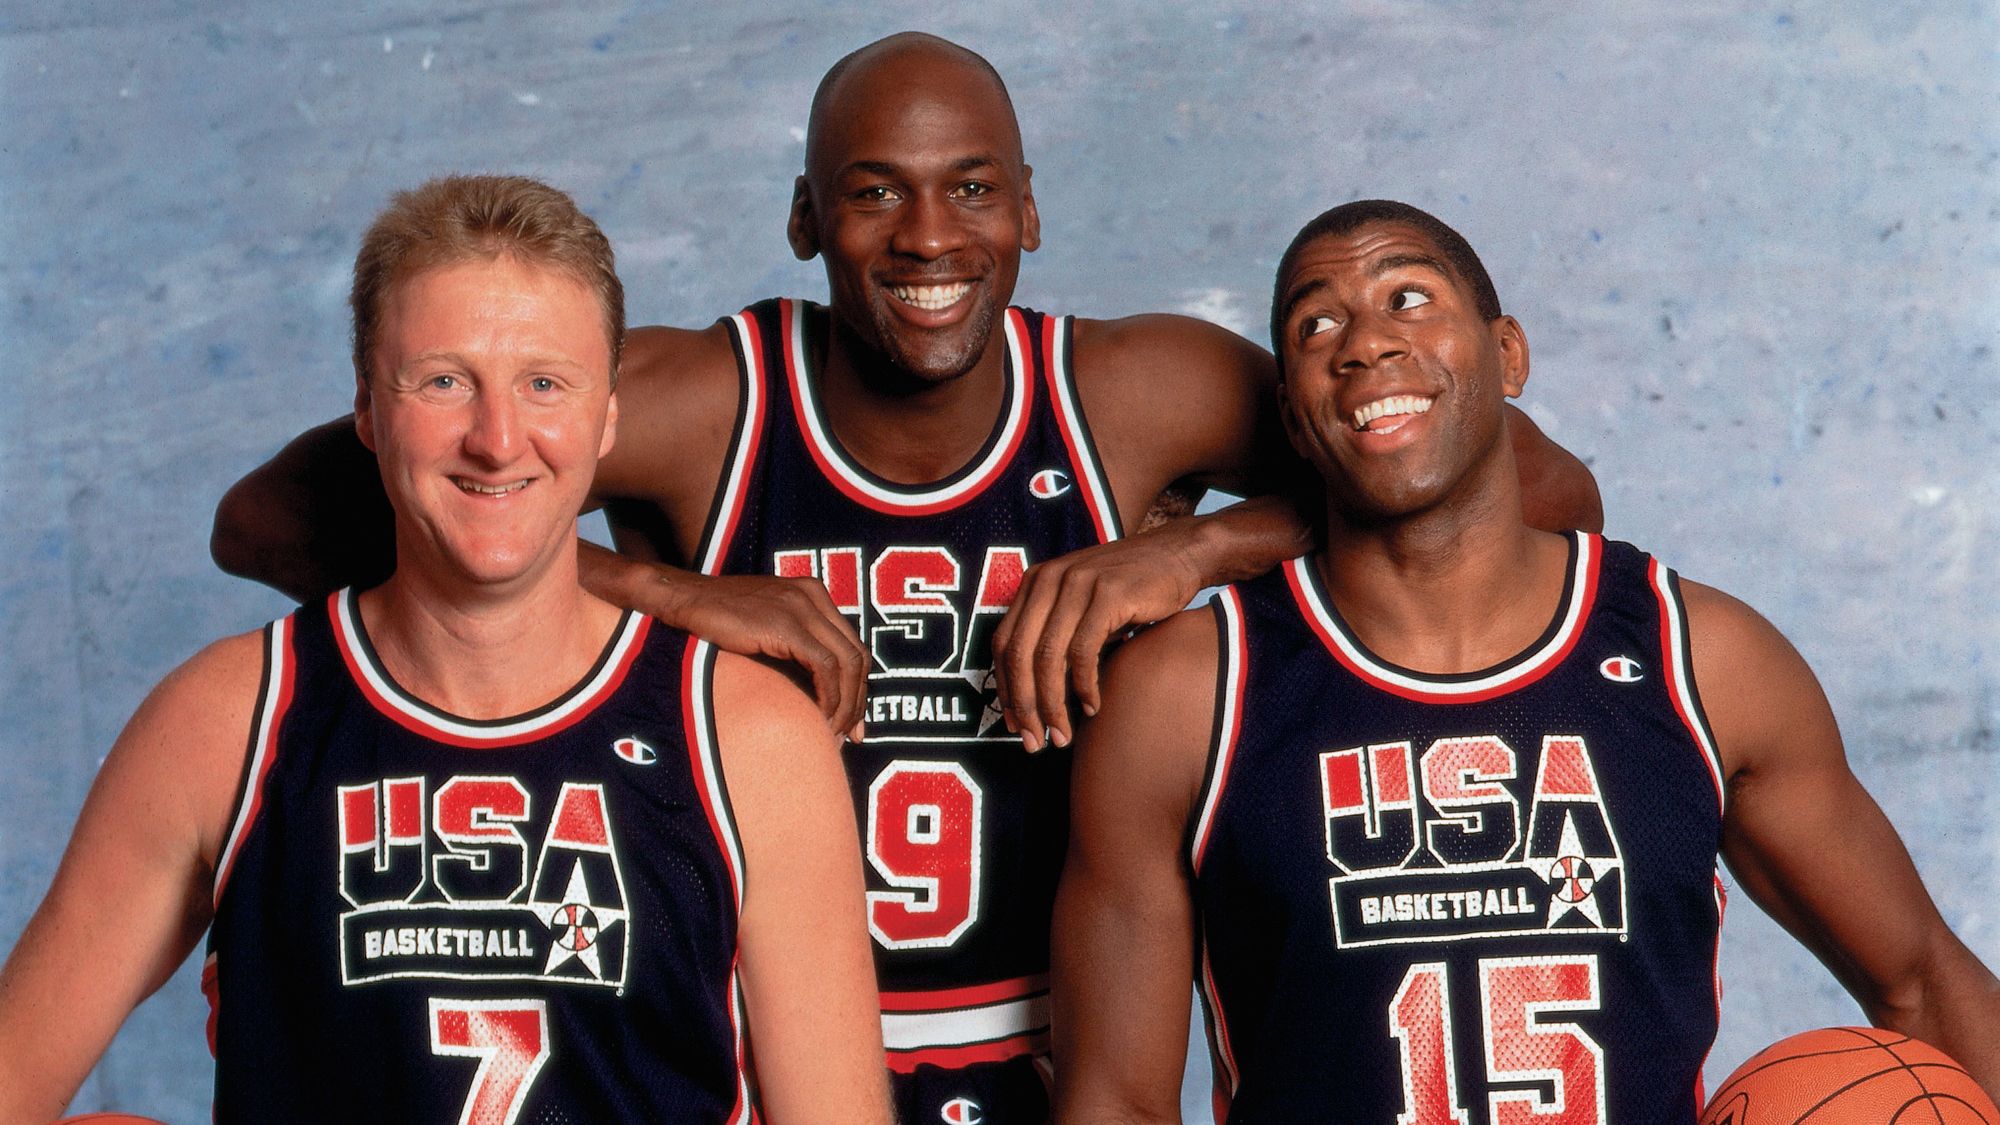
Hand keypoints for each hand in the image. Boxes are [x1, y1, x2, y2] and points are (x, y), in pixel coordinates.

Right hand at [662, 572, 869, 742]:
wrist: (683, 600)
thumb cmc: (716, 620)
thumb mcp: (766, 626)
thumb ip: (793, 644)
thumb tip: (815, 688)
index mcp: (813, 594)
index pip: (852, 645)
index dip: (858, 686)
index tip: (852, 722)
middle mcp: (813, 596)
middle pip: (857, 655)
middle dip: (858, 700)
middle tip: (851, 735)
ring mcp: (801, 607)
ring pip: (847, 662)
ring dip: (846, 703)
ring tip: (833, 732)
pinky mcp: (786, 624)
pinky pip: (824, 665)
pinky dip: (829, 696)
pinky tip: (820, 717)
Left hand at [989, 530, 1205, 751]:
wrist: (1177, 556)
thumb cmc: (1129, 591)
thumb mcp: (1082, 608)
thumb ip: (1055, 639)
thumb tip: (1032, 697)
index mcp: (1035, 582)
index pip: (1003, 643)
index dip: (1005, 688)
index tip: (1013, 725)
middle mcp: (1049, 579)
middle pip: (1020, 653)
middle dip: (1024, 705)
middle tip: (1035, 741)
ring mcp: (1078, 583)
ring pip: (1049, 656)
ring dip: (1053, 704)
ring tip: (1063, 734)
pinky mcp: (1108, 593)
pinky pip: (1083, 650)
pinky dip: (1084, 685)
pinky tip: (1092, 706)